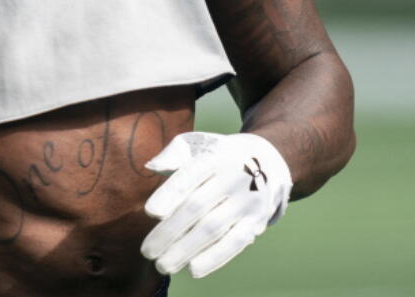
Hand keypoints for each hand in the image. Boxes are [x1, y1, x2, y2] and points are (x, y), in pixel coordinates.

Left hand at [141, 131, 291, 277]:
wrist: (266, 161)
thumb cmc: (218, 156)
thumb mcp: (199, 145)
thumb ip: (174, 154)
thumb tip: (152, 167)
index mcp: (216, 155)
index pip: (191, 175)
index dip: (170, 193)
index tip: (150, 212)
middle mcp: (234, 177)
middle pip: (197, 206)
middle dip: (169, 231)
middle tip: (147, 251)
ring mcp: (248, 200)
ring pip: (213, 228)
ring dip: (185, 249)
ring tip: (163, 265)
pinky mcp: (257, 220)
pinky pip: (235, 242)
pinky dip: (214, 258)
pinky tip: (193, 269)